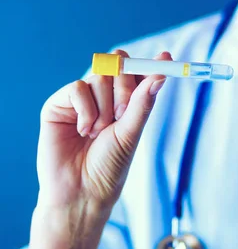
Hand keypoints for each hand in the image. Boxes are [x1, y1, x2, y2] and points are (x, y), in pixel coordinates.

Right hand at [33, 50, 170, 247]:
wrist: (80, 191)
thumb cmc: (108, 167)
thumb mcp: (131, 134)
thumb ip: (142, 103)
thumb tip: (160, 75)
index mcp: (125, 104)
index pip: (137, 73)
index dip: (151, 64)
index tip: (166, 57)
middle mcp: (104, 97)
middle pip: (118, 66)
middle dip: (125, 87)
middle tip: (122, 115)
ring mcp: (82, 99)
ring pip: (99, 76)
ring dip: (104, 107)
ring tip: (98, 133)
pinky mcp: (60, 104)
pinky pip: (78, 87)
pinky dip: (86, 109)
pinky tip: (84, 130)